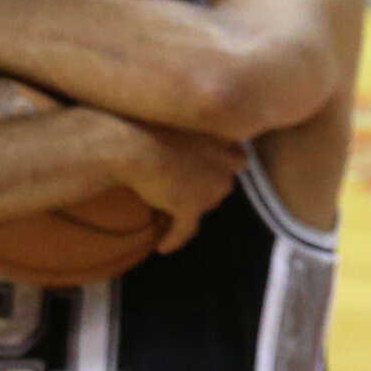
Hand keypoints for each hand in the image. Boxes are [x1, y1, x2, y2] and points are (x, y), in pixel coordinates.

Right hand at [118, 124, 246, 252]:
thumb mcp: (183, 122)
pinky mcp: (191, 208)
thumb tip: (196, 147)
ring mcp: (211, 189)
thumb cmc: (149, 126)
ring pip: (203, 207)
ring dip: (187, 211)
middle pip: (221, 186)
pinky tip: (162, 248)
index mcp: (227, 142)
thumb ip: (196, 137)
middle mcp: (227, 166)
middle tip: (181, 192)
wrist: (134, 144)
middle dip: (205, 189)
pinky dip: (173, 239)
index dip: (218, 167)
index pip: (236, 160)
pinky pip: (184, 230)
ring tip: (166, 216)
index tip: (202, 170)